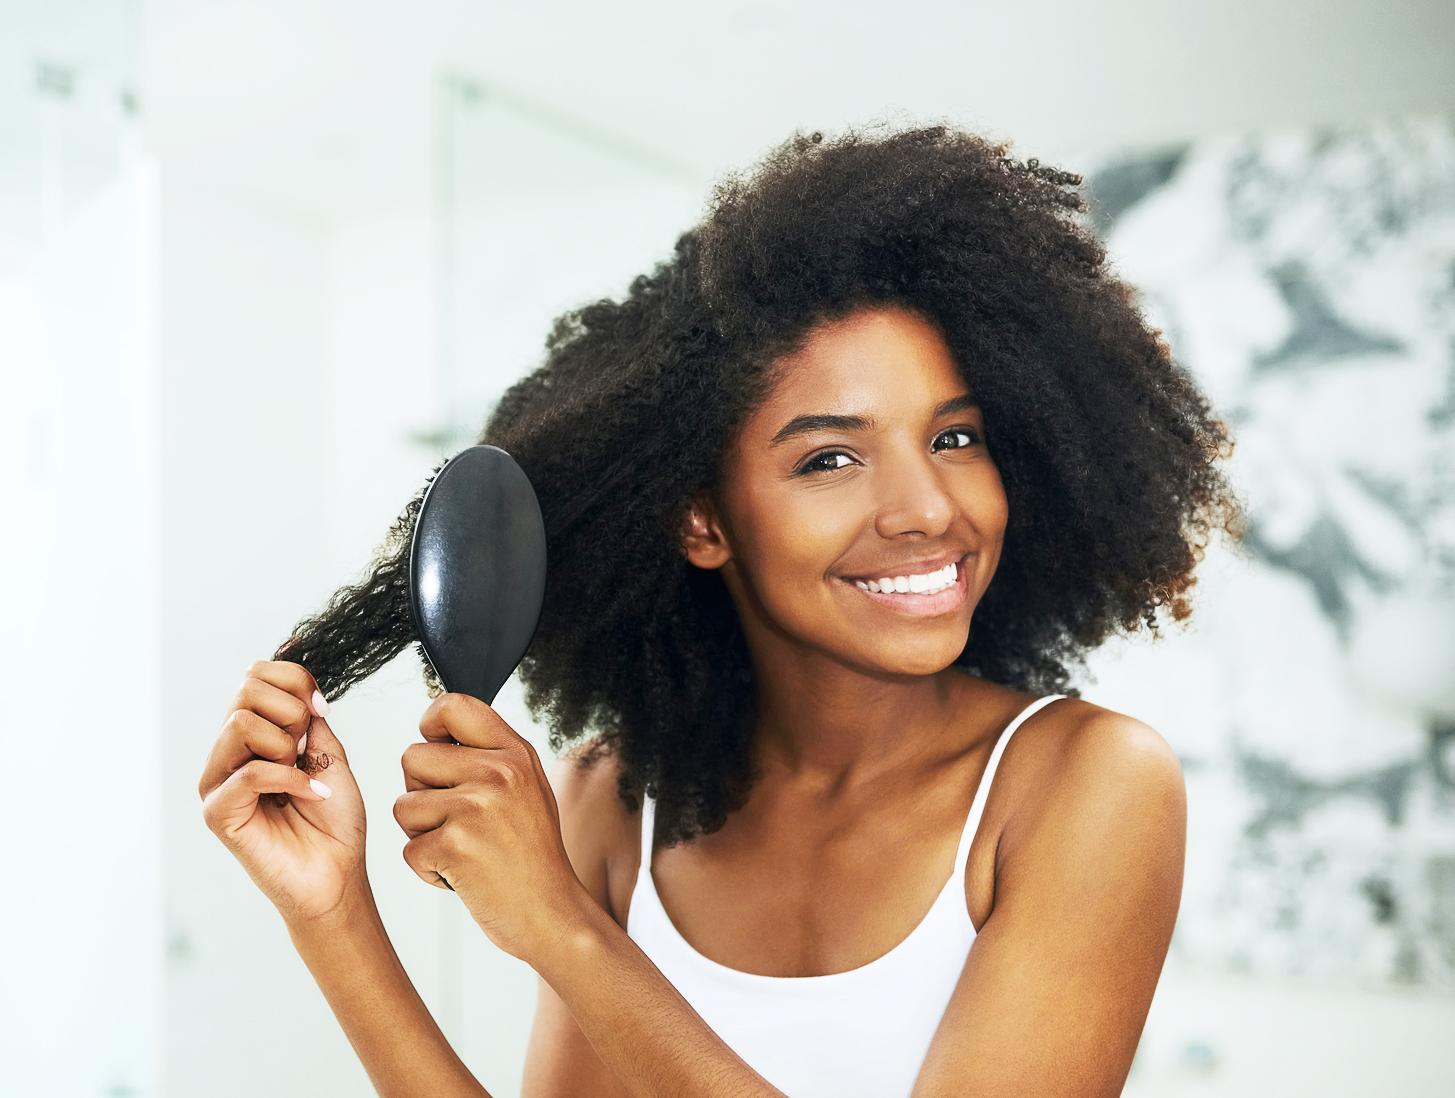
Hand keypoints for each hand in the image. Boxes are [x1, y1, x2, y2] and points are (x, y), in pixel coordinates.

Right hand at [199, 660, 368, 925]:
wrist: (338, 875)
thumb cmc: (335, 822)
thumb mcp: (331, 756)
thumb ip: (309, 720)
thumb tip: (296, 689)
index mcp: (252, 736)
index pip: (255, 675)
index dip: (295, 680)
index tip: (321, 709)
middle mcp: (227, 754)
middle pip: (245, 690)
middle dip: (292, 713)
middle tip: (308, 750)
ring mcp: (218, 783)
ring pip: (241, 723)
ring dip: (287, 746)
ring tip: (302, 776)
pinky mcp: (218, 812)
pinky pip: (250, 772)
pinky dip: (291, 779)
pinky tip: (311, 796)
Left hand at [394, 693, 588, 963]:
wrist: (552, 912)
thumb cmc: (533, 855)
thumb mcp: (527, 788)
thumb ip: (490, 756)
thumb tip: (435, 734)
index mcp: (514, 752)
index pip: (453, 705)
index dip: (430, 726)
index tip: (436, 750)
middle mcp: (497, 772)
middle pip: (412, 757)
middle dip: (421, 791)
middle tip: (457, 820)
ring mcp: (475, 807)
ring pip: (403, 805)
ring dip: (422, 834)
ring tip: (464, 849)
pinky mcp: (453, 845)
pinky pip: (408, 849)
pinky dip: (428, 869)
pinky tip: (462, 874)